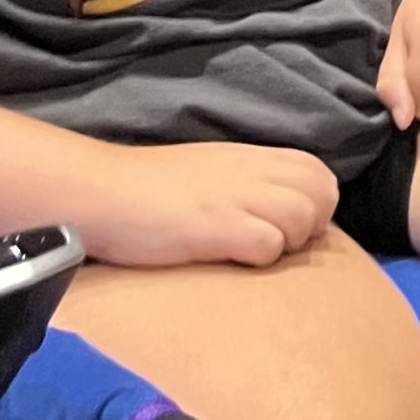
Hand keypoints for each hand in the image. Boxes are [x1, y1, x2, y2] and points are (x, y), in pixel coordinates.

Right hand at [79, 142, 337, 268]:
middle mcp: (251, 172)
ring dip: (289, 243)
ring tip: (255, 255)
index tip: (291, 227)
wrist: (97, 190)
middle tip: (281, 247)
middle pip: (322, 193)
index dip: (316, 202)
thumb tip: (272, 206)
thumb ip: (244, 180)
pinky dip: (262, 259)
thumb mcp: (208, 169)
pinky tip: (234, 262)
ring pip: (303, 216)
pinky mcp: (215, 226)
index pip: (317, 171)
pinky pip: (268, 244)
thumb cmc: (146, 188)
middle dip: (313, 225)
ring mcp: (235, 197)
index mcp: (251, 157)